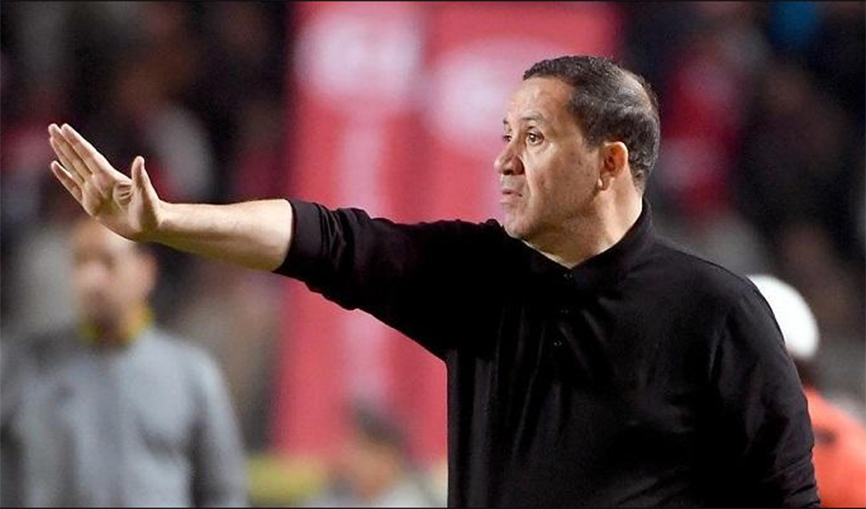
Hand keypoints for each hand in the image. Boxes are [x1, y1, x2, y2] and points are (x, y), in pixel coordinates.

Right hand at [48, 123, 162, 240]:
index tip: (65, 128)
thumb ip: (140, 178)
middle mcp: (100, 182)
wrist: (150, 227)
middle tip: (52, 127)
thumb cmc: (151, 211)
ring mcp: (94, 192)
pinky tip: (55, 166)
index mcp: (110, 177)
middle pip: (78, 158)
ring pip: (73, 169)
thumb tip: (139, 159)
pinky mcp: (90, 205)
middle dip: (65, 143)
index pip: (89, 155)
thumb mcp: (145, 194)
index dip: (77, 142)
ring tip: (53, 140)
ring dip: (63, 155)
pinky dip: (64, 177)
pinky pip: (73, 188)